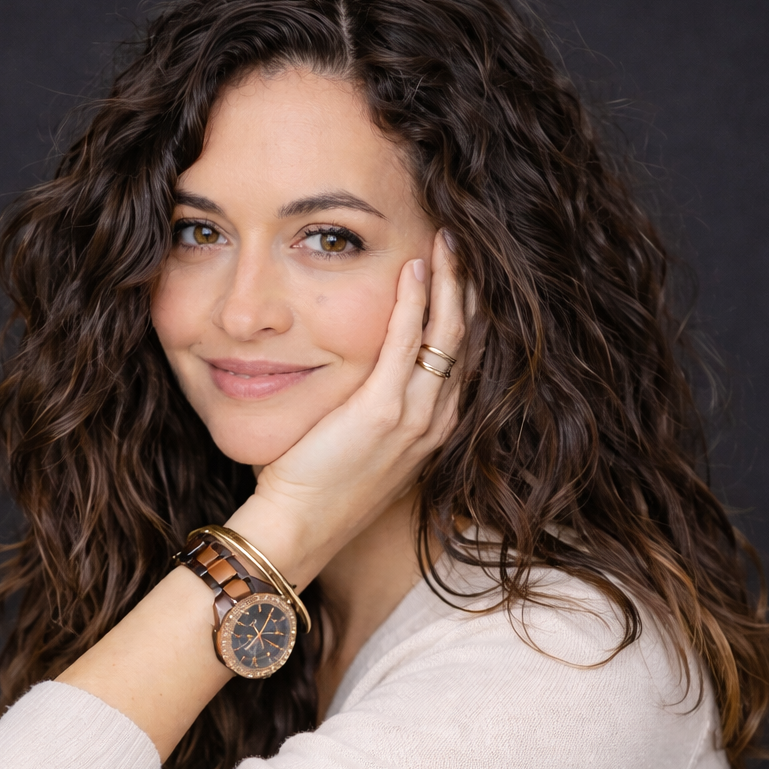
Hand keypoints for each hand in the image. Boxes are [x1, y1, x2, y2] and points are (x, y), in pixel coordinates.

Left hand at [233, 230, 466, 585]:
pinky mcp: (383, 412)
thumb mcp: (361, 443)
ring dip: (448, 283)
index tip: (460, 270)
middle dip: (467, 286)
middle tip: (460, 242)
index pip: (462, 356)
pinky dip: (415, 301)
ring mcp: (415, 418)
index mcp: (434, 428)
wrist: (301, 527)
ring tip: (446, 241)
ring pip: (448, 335)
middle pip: (466, 339)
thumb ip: (375, 406)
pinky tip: (414, 268)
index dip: (465, 309)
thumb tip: (363, 371)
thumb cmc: (319, 486)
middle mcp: (436, 421)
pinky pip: (407, 342)